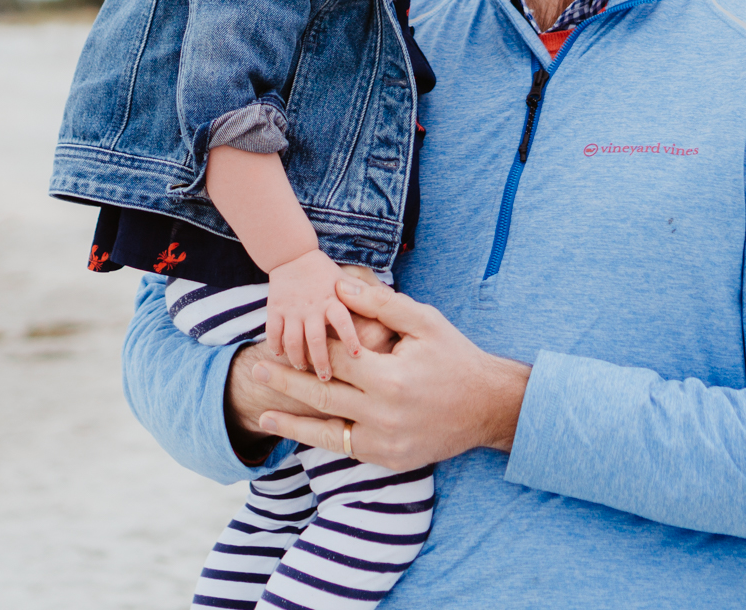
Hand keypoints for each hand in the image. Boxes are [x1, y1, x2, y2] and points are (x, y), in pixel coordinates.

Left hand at [251, 278, 531, 471]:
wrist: (489, 407)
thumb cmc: (455, 357)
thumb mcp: (423, 321)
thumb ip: (379, 304)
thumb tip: (338, 285)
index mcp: (390, 378)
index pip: (335, 359)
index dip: (309, 345)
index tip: (281, 338)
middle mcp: (384, 415)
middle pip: (321, 397)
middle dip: (285, 383)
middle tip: (255, 371)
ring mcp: (386, 443)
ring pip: (327, 434)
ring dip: (293, 424)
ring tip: (263, 417)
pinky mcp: (390, 460)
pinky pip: (347, 450)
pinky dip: (323, 441)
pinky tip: (302, 434)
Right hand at [266, 249, 361, 379]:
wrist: (293, 255)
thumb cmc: (327, 274)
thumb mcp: (349, 281)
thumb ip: (368, 297)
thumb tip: (399, 312)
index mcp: (334, 300)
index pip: (343, 320)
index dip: (349, 337)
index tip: (356, 355)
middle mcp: (313, 305)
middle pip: (316, 338)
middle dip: (321, 360)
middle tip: (326, 378)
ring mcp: (292, 308)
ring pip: (293, 339)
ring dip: (297, 358)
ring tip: (303, 369)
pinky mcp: (275, 309)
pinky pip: (274, 332)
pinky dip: (276, 346)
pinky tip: (280, 357)